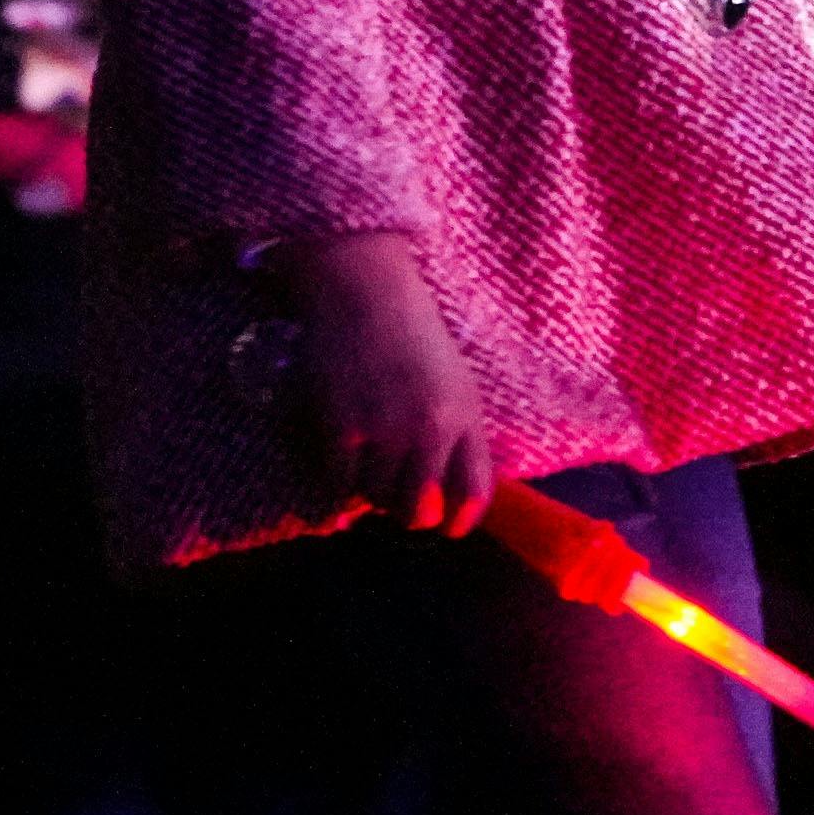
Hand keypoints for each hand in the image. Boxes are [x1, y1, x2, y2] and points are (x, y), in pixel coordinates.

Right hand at [270, 232, 493, 532]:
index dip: (459, 522)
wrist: (364, 288)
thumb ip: (457, 434)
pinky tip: (341, 454)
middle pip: (420, 512)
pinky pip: (340, 485)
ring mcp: (385, 430)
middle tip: (395, 493)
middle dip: (408, 512)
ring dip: (370, 490)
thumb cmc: (412, 332)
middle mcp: (431, 429)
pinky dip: (338, 479)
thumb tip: (447, 493)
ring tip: (367, 459)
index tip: (447, 527)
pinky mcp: (343, 427)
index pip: (474, 494)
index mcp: (465, 416)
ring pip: (376, 500)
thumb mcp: (455, 380)